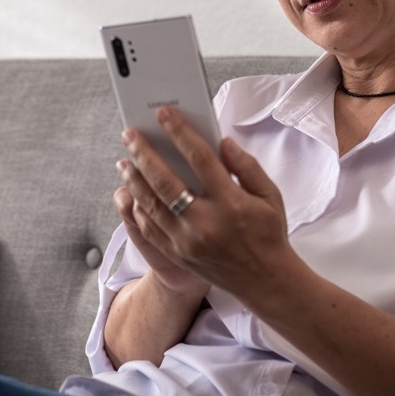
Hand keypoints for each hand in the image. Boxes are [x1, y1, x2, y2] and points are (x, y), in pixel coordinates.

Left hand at [116, 106, 293, 297]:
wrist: (265, 281)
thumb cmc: (268, 232)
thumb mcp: (270, 195)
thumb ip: (247, 165)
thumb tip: (222, 142)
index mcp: (231, 203)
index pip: (200, 159)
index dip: (180, 132)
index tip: (164, 114)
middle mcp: (205, 222)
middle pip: (165, 181)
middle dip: (143, 154)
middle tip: (130, 134)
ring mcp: (187, 242)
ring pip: (150, 205)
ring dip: (133, 180)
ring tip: (124, 161)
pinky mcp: (177, 255)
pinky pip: (149, 228)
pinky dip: (137, 209)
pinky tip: (132, 193)